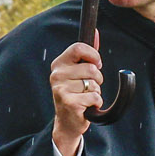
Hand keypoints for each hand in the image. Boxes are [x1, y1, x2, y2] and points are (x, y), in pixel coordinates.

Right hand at [50, 39, 103, 155]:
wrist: (67, 122)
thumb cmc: (75, 94)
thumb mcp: (78, 72)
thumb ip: (87, 53)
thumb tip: (96, 32)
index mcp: (58, 64)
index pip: (78, 47)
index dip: (93, 55)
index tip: (96, 64)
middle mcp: (56, 75)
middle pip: (91, 68)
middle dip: (97, 79)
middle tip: (89, 87)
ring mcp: (61, 89)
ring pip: (94, 84)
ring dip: (96, 92)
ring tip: (85, 97)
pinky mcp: (69, 103)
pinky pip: (95, 97)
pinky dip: (96, 103)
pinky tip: (86, 107)